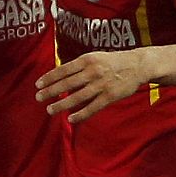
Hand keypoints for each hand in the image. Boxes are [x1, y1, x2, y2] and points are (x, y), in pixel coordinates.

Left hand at [36, 50, 150, 122]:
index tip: (38, 84)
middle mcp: (92, 72)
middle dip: (50, 91)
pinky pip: (92, 107)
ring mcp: (101, 85)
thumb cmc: (112, 62)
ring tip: (49, 110)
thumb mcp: (94, 57)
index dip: (49, 78)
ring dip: (61, 104)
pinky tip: (70, 119)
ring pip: (77, 97)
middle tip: (38, 97)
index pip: (63, 70)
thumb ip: (78, 66)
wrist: (137, 65)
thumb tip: (59, 75)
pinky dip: (80, 114)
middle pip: (67, 84)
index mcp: (86, 60)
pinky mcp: (110, 96)